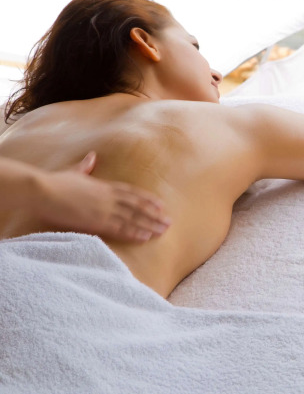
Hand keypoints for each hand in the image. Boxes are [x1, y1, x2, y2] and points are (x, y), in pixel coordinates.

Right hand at [35, 152, 170, 241]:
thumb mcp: (74, 172)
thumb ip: (86, 166)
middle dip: (154, 215)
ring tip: (163, 231)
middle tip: (169, 222)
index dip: (148, 200)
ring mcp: (104, 209)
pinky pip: (120, 228)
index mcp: (105, 186)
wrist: (43, 191)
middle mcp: (109, 197)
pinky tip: (145, 237)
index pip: (132, 193)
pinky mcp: (96, 221)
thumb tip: (92, 156)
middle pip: (138, 207)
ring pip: (133, 219)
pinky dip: (134, 233)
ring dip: (149, 225)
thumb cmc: (55, 182)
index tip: (161, 205)